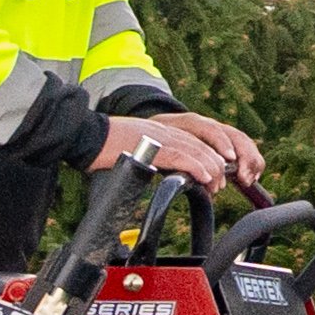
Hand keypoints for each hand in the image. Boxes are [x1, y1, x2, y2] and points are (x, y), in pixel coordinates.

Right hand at [102, 108, 267, 196]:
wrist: (87, 136)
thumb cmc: (110, 147)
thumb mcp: (145, 150)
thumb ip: (164, 158)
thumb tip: (179, 175)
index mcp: (171, 128)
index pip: (206, 136)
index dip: (221, 154)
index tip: (226, 173)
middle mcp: (171, 128)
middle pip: (209, 142)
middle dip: (222, 164)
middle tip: (223, 184)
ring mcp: (163, 135)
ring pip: (200, 150)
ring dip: (213, 170)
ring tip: (216, 186)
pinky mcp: (153, 146)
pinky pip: (183, 156)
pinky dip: (198, 167)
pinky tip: (206, 179)